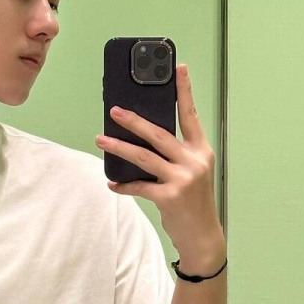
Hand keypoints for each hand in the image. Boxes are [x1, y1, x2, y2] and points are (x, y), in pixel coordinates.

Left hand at [96, 63, 225, 266]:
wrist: (203, 236)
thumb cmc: (193, 201)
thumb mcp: (191, 173)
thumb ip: (174, 155)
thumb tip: (141, 138)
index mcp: (201, 151)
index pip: (191, 115)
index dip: (184, 91)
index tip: (178, 68)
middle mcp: (194, 161)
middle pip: (159, 134)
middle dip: (134, 121)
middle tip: (114, 111)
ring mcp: (183, 179)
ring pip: (144, 157)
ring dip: (119, 147)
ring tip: (101, 140)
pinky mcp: (170, 197)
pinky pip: (139, 186)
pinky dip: (124, 184)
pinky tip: (112, 182)